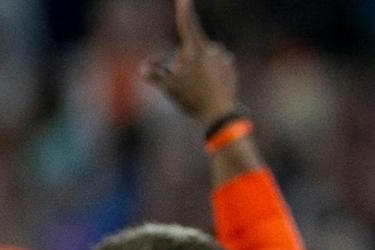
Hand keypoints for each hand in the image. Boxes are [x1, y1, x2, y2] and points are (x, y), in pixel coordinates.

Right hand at [144, 0, 238, 125]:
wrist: (221, 114)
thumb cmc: (193, 99)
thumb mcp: (169, 88)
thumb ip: (155, 76)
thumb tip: (143, 69)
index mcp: (196, 49)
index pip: (187, 24)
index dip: (184, 9)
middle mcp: (212, 49)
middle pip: (191, 49)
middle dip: (185, 61)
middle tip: (186, 82)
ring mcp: (223, 58)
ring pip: (204, 58)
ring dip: (199, 67)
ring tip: (199, 87)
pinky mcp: (231, 68)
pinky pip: (216, 66)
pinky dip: (212, 73)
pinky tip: (210, 87)